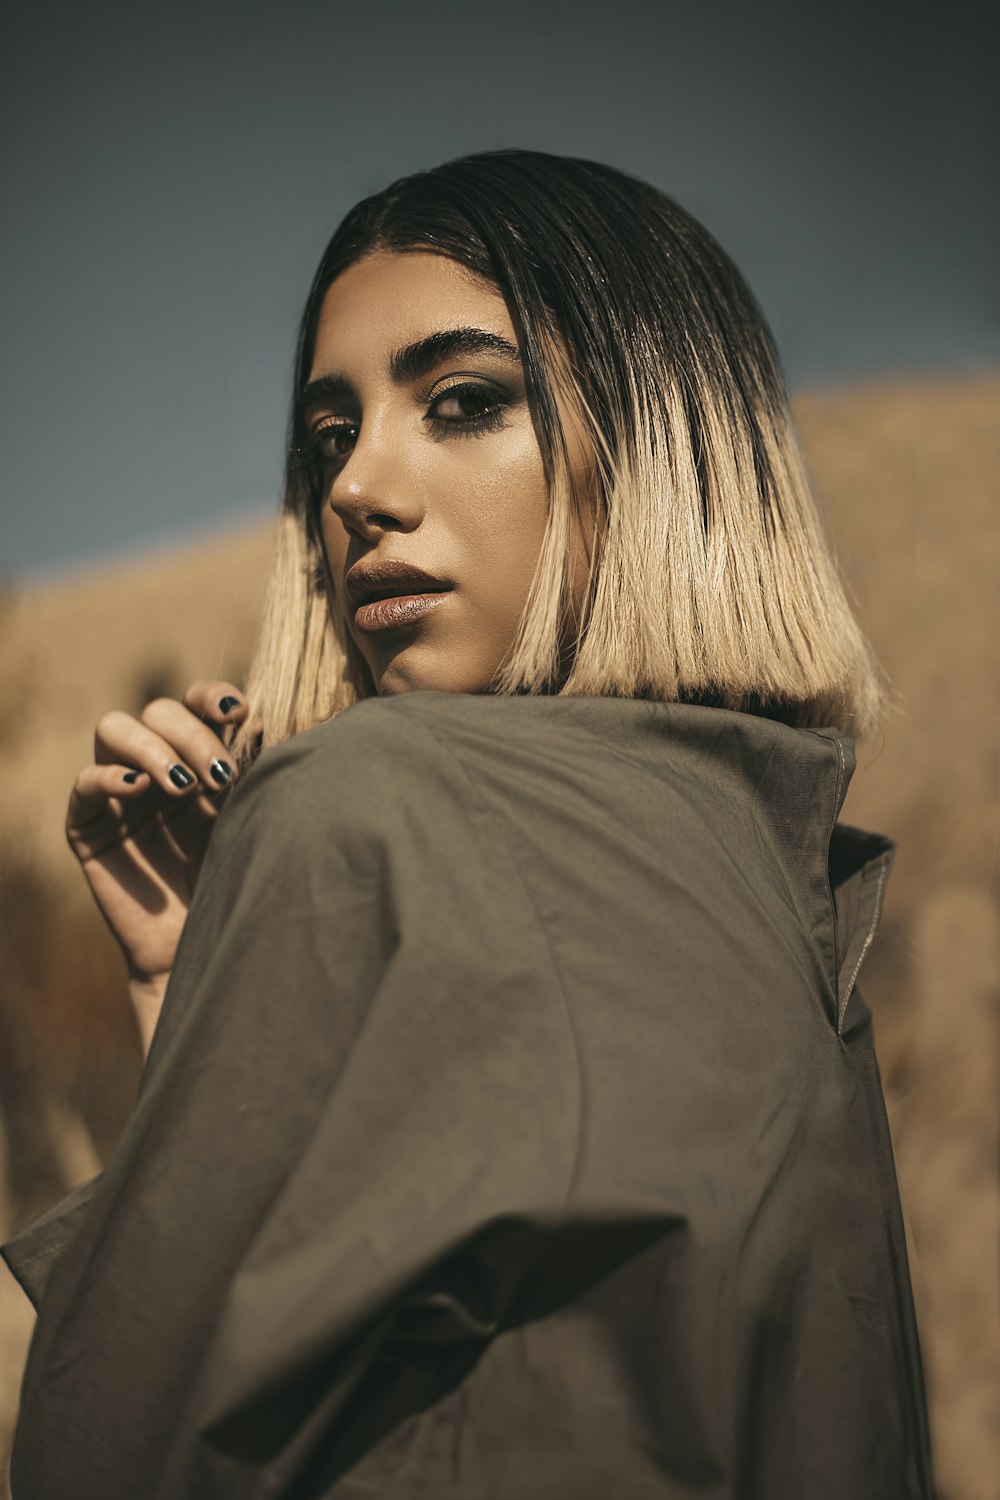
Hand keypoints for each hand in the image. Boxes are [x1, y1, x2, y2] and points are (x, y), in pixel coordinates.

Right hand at [66, 681, 250, 991]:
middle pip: (158, 710)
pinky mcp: (88, 823)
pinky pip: (85, 781)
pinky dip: (110, 776)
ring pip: (114, 728)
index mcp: (198, 755)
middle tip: (218, 778)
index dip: (211, 696)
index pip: (194, 701)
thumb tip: (261, 717)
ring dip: (152, 748)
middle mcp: (156, 763)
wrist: (207, 942)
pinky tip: (139, 790)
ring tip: (184, 787)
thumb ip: (251, 769)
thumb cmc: (237, 878)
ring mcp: (119, 790)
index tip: (239, 712)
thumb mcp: (249, 816)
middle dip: (192, 735)